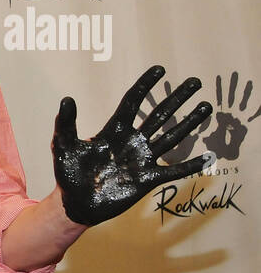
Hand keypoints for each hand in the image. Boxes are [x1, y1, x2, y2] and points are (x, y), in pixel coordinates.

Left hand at [53, 65, 211, 225]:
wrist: (76, 204)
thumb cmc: (68, 173)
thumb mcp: (63, 147)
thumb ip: (66, 124)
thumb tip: (67, 99)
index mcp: (113, 131)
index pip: (132, 102)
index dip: (145, 85)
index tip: (159, 69)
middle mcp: (132, 142)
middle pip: (159, 115)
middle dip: (176, 99)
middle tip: (195, 82)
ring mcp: (141, 160)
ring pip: (171, 137)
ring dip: (189, 123)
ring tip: (206, 107)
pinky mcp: (147, 180)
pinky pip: (173, 171)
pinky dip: (191, 165)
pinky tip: (209, 156)